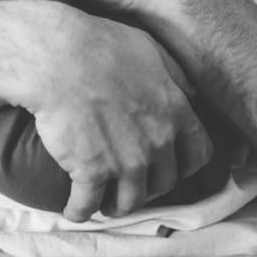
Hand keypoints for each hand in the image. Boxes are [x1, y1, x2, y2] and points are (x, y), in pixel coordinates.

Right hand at [3, 4, 213, 221]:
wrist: (57, 57)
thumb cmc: (100, 44)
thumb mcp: (150, 49)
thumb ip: (174, 74)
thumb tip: (189, 92)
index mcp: (175, 111)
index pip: (198, 153)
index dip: (185, 165)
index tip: (171, 167)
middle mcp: (157, 142)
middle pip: (165, 183)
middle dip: (150, 187)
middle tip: (134, 184)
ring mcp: (125, 161)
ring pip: (131, 201)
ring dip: (119, 206)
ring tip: (106, 204)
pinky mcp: (90, 171)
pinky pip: (88, 205)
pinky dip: (81, 211)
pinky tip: (74, 210)